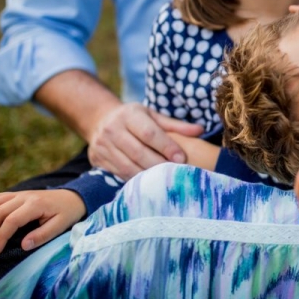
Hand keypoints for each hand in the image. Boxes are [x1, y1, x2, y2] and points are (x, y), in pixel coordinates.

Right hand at [0, 190, 85, 254]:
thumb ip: (43, 236)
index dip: (0, 236)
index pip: (11, 220)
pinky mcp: (18, 194)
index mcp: (36, 205)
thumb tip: (23, 246)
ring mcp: (20, 194)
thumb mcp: (61, 226)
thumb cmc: (68, 213)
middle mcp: (25, 197)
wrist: (74, 196)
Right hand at [88, 103, 202, 179]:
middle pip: (138, 152)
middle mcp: (113, 129)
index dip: (166, 146)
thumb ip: (175, 125)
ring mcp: (103, 146)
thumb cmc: (134, 119)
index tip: (181, 158)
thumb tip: (200, 130)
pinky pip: (119, 174)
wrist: (100, 120)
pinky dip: (135, 180)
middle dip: (159, 164)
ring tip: (165, 181)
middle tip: (176, 173)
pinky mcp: (97, 160)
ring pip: (127, 166)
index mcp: (129, 115)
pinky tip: (149, 183)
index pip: (149, 133)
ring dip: (148, 175)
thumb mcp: (152, 116)